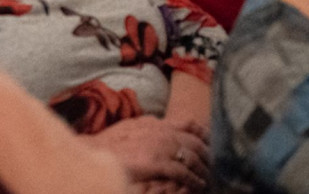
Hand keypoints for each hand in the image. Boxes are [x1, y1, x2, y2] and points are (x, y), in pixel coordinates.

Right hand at [84, 116, 208, 191]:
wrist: (93, 152)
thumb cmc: (108, 143)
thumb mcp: (130, 127)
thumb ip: (147, 125)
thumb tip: (157, 123)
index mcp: (155, 123)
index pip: (188, 123)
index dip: (203, 132)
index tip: (211, 140)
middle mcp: (161, 132)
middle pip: (194, 141)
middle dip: (208, 154)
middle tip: (215, 164)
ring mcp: (160, 147)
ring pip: (192, 157)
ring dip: (204, 169)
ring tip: (209, 177)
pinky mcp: (157, 163)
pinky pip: (183, 172)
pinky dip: (194, 179)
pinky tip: (199, 185)